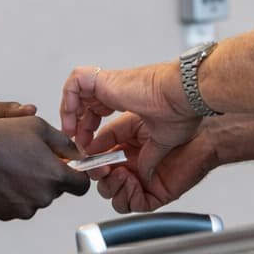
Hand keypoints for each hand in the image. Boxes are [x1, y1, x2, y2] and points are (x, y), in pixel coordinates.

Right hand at [0, 116, 90, 220]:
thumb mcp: (37, 126)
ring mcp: (25, 208)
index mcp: (55, 175)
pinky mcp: (7, 214)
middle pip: (58, 190)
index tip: (70, 168)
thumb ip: (64, 141)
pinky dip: (15, 194)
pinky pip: (19, 205)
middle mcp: (43, 196)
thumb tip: (76, 153)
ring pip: (38, 198)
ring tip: (13, 166)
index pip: (82, 186)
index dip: (78, 175)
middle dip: (49, 176)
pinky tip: (3, 178)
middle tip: (31, 159)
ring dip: (31, 185)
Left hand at [60, 63, 200, 179]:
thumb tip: (144, 172)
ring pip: (77, 90)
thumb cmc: (181, 110)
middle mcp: (118, 90)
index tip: (91, 151)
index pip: (99, 110)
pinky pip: (76, 83)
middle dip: (78, 124)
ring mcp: (110, 84)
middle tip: (79, 144)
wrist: (184, 96)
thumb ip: (149, 156)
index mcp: (129, 99)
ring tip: (73, 134)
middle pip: (85, 102)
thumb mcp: (162, 141)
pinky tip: (74, 122)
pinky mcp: (105, 80)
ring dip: (70, 113)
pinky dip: (69, 101)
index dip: (91, 131)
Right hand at [90, 113, 218, 213]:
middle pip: (106, 185)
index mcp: (124, 153)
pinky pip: (134, 205)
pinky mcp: (154, 196)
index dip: (94, 167)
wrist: (201, 136)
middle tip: (105, 170)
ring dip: (115, 189)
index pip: (101, 167)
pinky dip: (130, 197)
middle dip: (103, 180)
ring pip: (117, 198)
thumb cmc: (175, 124)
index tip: (91, 163)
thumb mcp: (132, 124)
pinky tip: (134, 182)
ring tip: (123, 174)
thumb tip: (90, 147)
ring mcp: (143, 185)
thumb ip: (110, 136)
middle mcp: (132, 170)